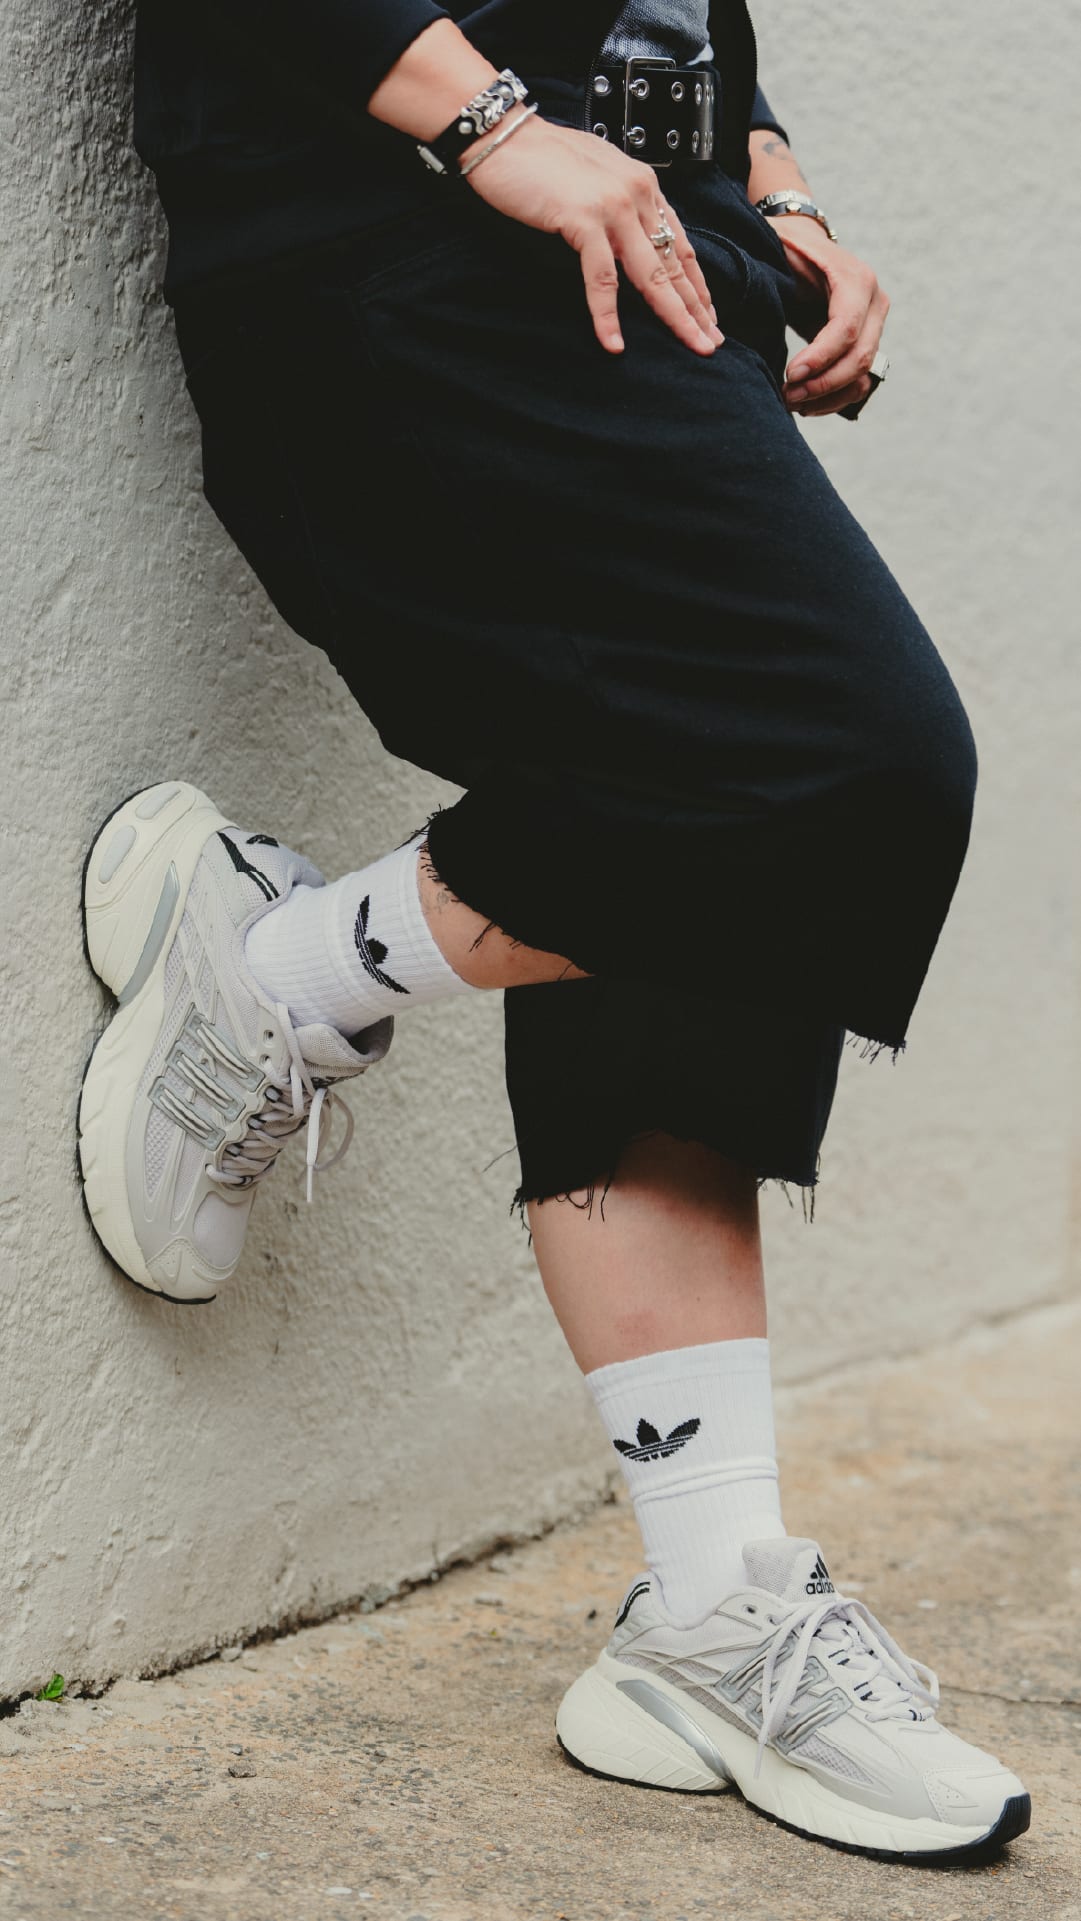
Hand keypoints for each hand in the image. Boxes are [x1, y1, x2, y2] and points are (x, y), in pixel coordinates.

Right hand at [463, 116, 723, 357]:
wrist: (505, 136)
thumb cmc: (542, 158)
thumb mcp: (598, 177)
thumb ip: (620, 205)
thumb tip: (629, 236)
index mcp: (643, 185)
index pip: (679, 243)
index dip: (697, 284)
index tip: (708, 315)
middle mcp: (638, 194)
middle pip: (674, 264)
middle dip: (696, 308)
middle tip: (712, 342)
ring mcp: (614, 207)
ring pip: (651, 274)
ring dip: (674, 316)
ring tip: (691, 345)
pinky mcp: (584, 220)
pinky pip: (601, 278)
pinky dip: (606, 315)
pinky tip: (613, 342)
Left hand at [770, 216, 888, 416]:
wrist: (807, 252)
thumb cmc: (789, 250)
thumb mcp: (782, 251)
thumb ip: (777, 271)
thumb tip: (752, 294)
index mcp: (856, 279)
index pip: (846, 328)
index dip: (820, 357)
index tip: (790, 375)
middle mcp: (875, 303)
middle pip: (859, 357)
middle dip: (822, 383)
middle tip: (787, 395)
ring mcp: (875, 327)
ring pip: (862, 376)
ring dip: (827, 397)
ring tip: (792, 401)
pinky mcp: (866, 345)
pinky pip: (859, 384)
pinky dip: (834, 400)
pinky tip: (805, 404)